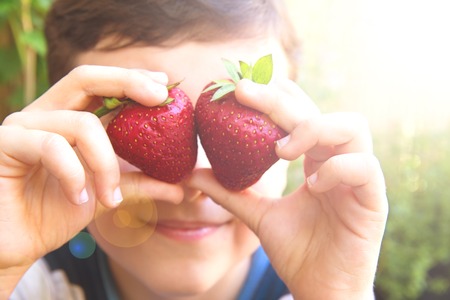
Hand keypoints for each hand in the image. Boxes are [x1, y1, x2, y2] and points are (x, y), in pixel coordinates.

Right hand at [0, 66, 182, 294]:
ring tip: (110, 195)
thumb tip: (181, 187)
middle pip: (86, 77)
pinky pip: (52, 147)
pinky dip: (75, 175)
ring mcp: (22, 126)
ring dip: (106, 163)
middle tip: (159, 97)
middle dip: (128, 82)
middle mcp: (45, 114)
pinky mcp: (4, 144)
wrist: (13, 245)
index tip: (165, 87)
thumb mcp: (104, 194)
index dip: (133, 79)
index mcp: (67, 119)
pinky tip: (80, 198)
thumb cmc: (53, 213)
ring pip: (80, 123)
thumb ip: (138, 184)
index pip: (101, 85)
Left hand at [187, 79, 387, 298]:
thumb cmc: (297, 250)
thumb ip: (230, 193)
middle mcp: (339, 162)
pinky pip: (364, 167)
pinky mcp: (374, 201)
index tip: (242, 87)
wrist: (321, 289)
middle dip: (282, 101)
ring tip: (280, 149)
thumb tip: (193, 174)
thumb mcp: (257, 216)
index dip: (277, 97)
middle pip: (320, 113)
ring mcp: (359, 179)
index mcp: (316, 161)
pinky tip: (311, 183)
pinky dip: (336, 168)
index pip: (301, 115)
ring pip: (352, 127)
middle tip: (245, 93)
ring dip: (313, 129)